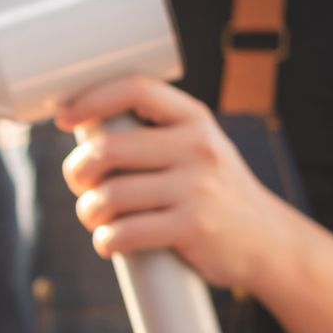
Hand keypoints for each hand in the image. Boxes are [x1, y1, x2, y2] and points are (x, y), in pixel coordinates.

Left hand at [55, 74, 301, 291]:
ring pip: (109, 196)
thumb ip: (154, 137)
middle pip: (108, 150)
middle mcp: (198, 147)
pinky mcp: (193, 228)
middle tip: (81, 186)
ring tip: (95, 218)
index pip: (135, 89)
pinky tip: (109, 243)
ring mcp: (197, 188)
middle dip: (78, 173)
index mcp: (194, 119)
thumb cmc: (214, 194)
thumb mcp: (196, 150)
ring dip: (88, 212)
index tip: (63, 118)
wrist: (268, 241)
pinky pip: (125, 234)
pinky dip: (106, 241)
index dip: (90, 99)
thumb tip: (82, 131)